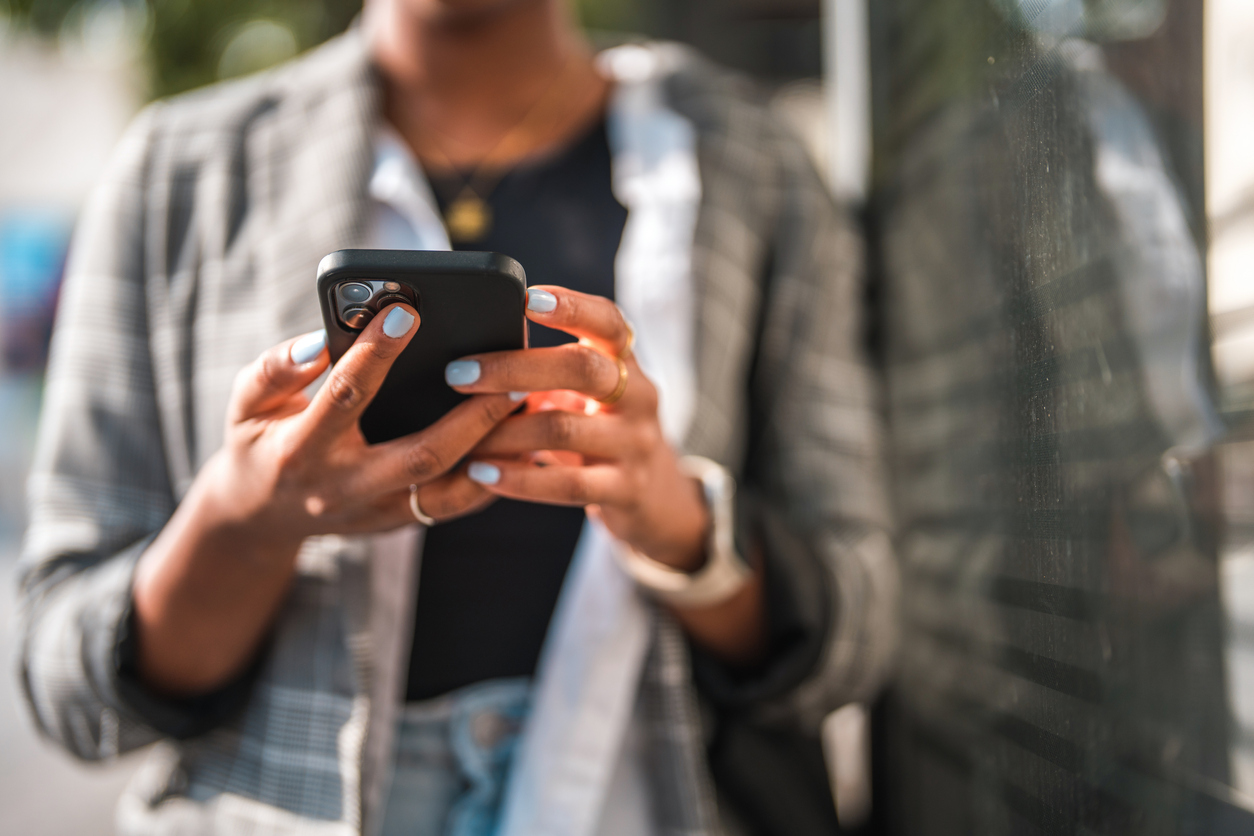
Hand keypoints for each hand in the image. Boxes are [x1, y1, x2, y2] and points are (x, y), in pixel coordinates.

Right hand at [132, 303, 517, 692]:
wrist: (261, 519)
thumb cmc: (259, 442)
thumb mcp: (247, 403)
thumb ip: (277, 369)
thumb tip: (320, 339)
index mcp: (302, 450)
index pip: (346, 395)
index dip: (375, 353)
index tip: (407, 310)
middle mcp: (345, 488)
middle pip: (421, 455)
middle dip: (470, 416)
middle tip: (509, 375)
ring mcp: (378, 512)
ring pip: (450, 489)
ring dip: (495, 450)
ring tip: (530, 406)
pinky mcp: (401, 522)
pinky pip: (456, 505)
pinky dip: (493, 475)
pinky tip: (522, 441)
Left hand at [444, 287, 709, 571]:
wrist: (651, 492)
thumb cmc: (597, 426)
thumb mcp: (585, 391)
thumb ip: (549, 368)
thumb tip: (472, 348)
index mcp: (625, 361)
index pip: (609, 322)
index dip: (572, 307)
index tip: (526, 299)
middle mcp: (638, 396)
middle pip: (582, 368)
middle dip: (514, 368)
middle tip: (458, 374)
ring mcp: (636, 444)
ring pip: (564, 430)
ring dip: (504, 432)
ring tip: (462, 437)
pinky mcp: (626, 489)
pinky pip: (569, 485)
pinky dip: (519, 479)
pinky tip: (481, 474)